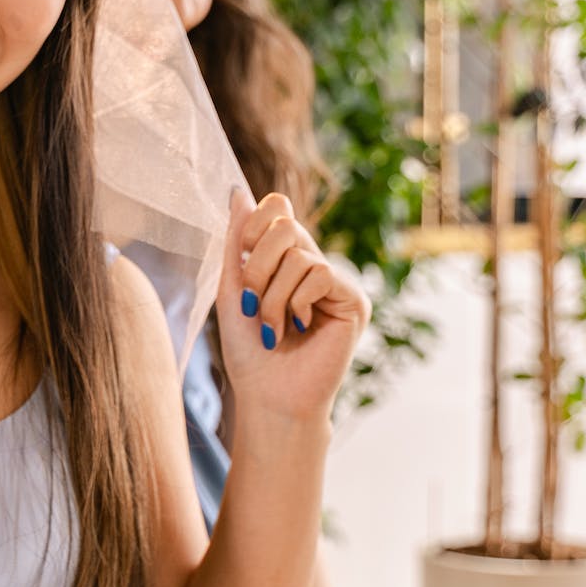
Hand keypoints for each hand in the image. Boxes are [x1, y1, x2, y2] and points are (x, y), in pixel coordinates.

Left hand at [214, 190, 368, 423]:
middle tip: (249, 303)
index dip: (254, 224)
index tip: (239, 254)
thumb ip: (235, 241)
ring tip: (271, 328)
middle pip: (284, 224)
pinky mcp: (354, 301)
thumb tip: (238, 190)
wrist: (267, 396)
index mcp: (284, 259)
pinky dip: (296, 302)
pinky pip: (320, 274)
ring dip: (271, 296)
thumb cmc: (248, 350)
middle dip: (256, 264)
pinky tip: (297, 328)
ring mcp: (336, 282)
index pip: (278, 209)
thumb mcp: (232, 288)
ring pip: (299, 255)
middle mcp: (313, 264)